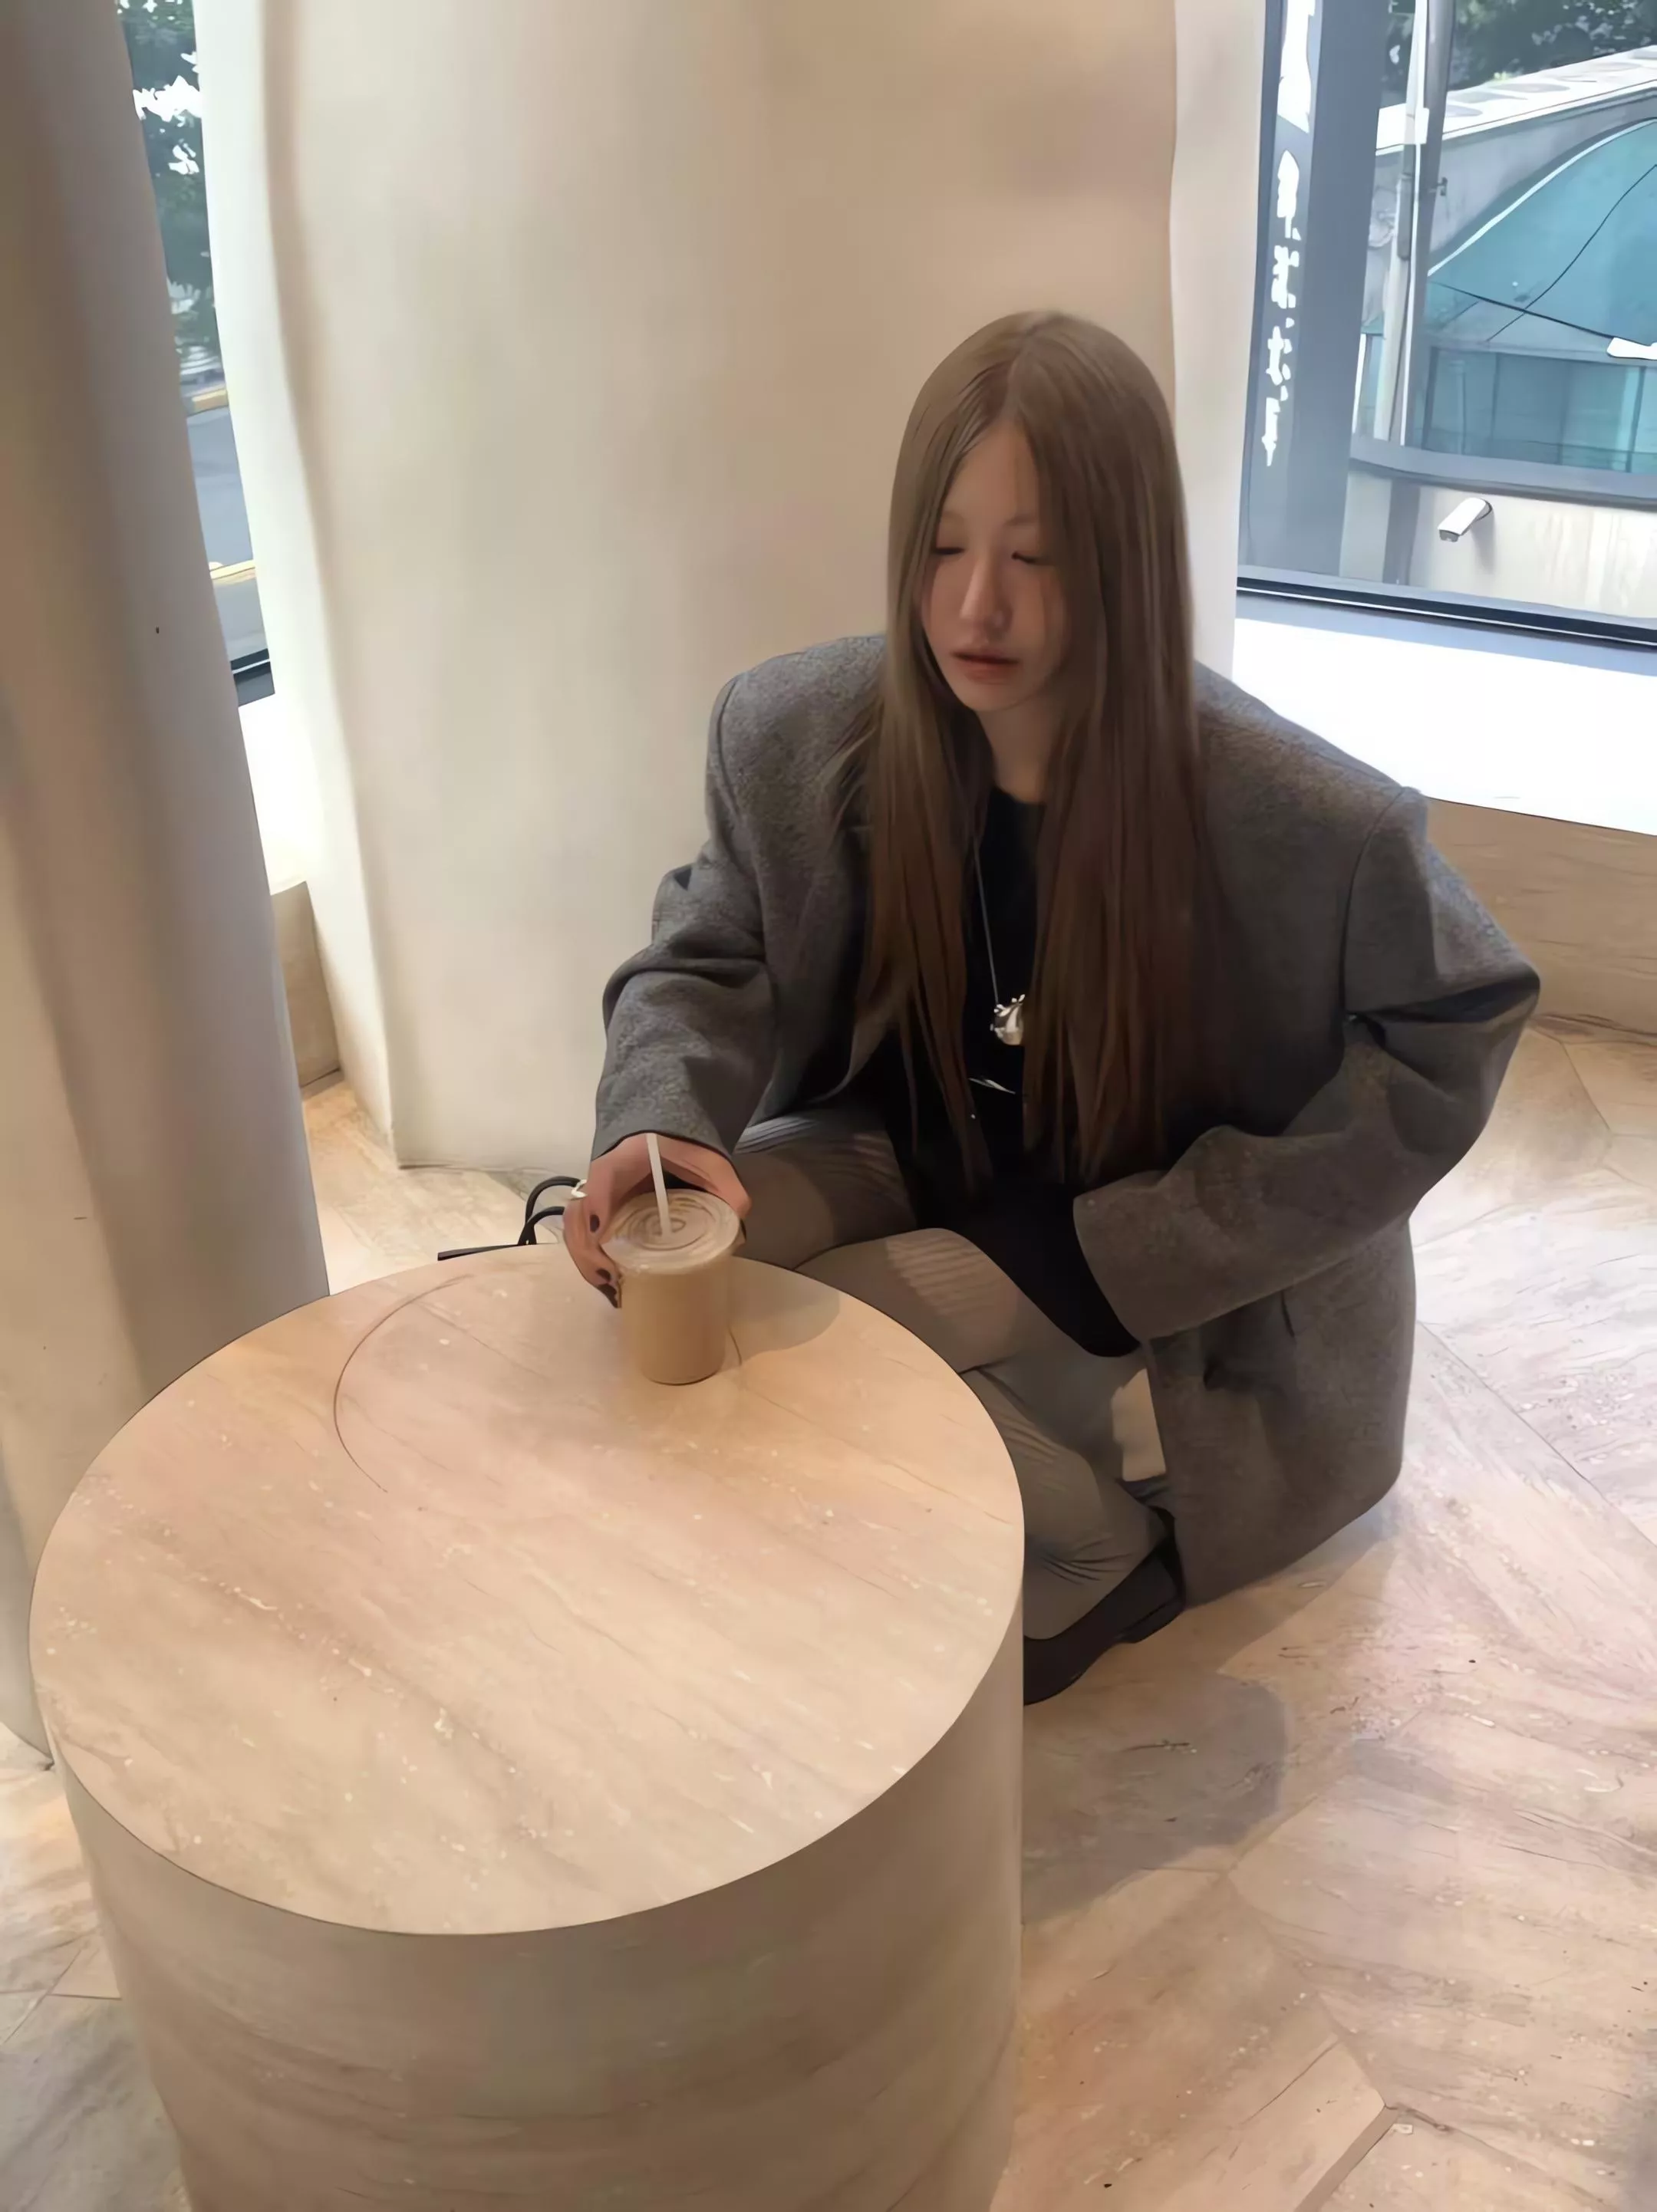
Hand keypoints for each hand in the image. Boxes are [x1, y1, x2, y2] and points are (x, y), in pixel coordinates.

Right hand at [563, 1134, 750, 1300]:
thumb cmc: (686, 1149)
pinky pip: (581, 1232)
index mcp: (631, 1155)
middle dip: (589, 1248)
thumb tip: (738, 1220)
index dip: (599, 1205)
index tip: (604, 1236)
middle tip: (612, 1277)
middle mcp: (605, 1175)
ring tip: (608, 1286)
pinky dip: (587, 1256)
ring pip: (575, 1225)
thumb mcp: (710, 1162)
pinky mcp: (599, 1209)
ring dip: (585, 1257)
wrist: (665, 1134)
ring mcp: (598, 1193)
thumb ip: (727, 1185)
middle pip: (580, 1211)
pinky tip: (604, 1279)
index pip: (605, 1175)